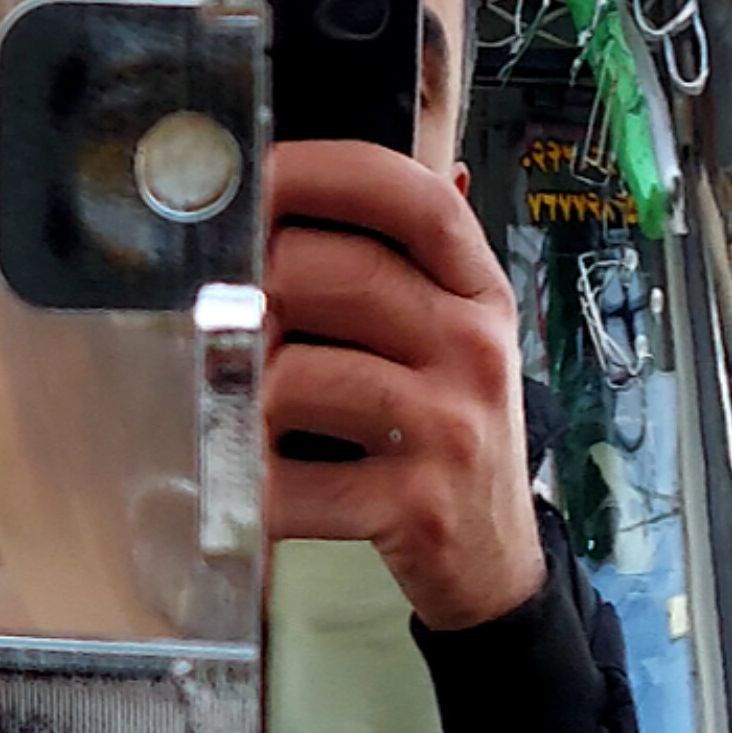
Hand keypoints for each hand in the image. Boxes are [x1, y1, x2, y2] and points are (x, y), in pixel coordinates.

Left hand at [256, 137, 545, 634]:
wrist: (498, 560)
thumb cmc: (445, 430)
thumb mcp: (448, 338)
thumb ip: (394, 265)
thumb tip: (299, 183)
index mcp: (479, 294)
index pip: (417, 200)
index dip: (330, 172)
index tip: (265, 173)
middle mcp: (474, 350)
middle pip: (333, 275)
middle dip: (258, 290)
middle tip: (234, 319)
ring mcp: (448, 430)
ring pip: (295, 377)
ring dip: (248, 394)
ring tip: (248, 408)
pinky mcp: (414, 508)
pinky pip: (292, 483)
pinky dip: (252, 486)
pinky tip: (250, 481)